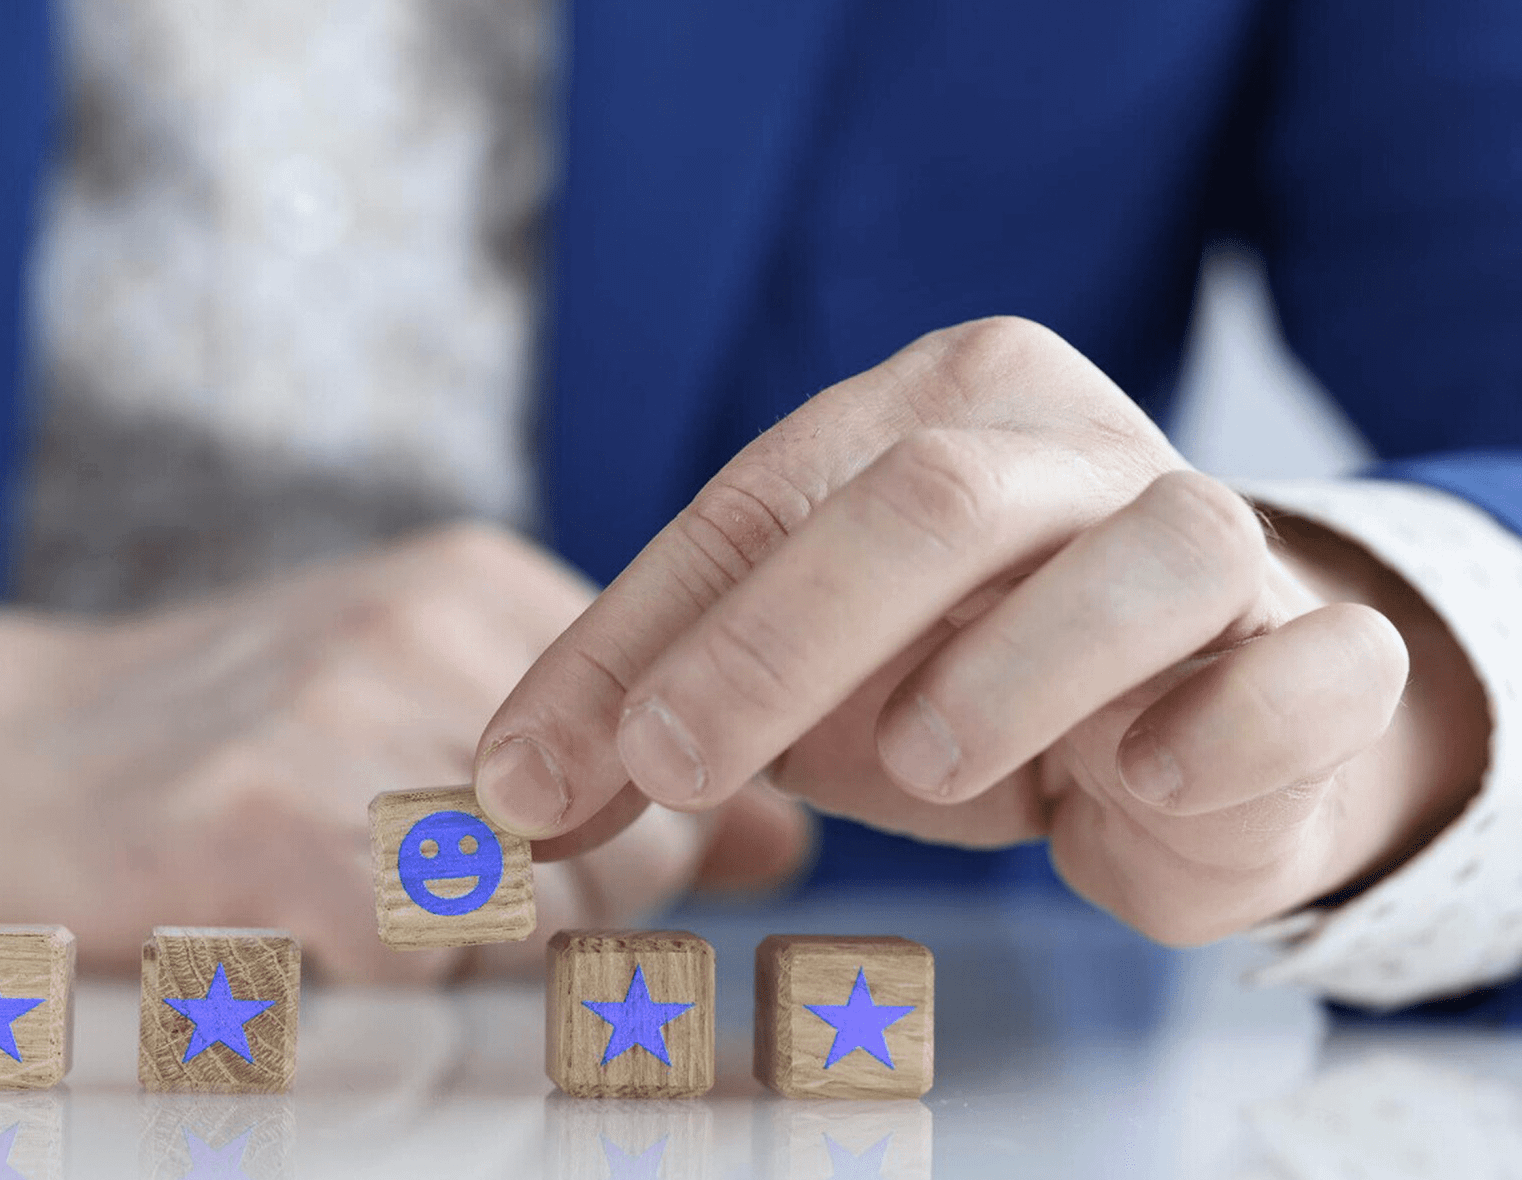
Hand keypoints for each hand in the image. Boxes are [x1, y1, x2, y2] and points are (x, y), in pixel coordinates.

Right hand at [0, 525, 810, 977]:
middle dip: (575, 928)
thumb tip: (784, 843)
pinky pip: (431, 970)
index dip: (642, 858)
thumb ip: (606, 766)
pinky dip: (391, 999)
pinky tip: (310, 954)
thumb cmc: (223, 746)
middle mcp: (424, 629)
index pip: (681, 751)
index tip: (561, 891)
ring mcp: (343, 720)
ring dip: (482, 976)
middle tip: (441, 921)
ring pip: (550, 920)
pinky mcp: (268, 831)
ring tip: (370, 932)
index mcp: (474, 583)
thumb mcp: (416, 705)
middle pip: (639, 846)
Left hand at [474, 318, 1489, 944]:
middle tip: (670, 767)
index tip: (533, 780)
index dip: (631, 641)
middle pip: (925, 499)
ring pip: (1139, 559)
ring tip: (924, 770)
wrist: (1191, 734)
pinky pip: (1291, 678)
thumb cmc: (966, 680)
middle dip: (776, 640)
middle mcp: (1071, 444)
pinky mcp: (1318, 652)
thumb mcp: (793, 687)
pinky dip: (1212, 738)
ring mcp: (1214, 535)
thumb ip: (653, 718)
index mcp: (930, 410)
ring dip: (1012, 673)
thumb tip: (509, 802)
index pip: (754, 503)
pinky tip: (1137, 782)